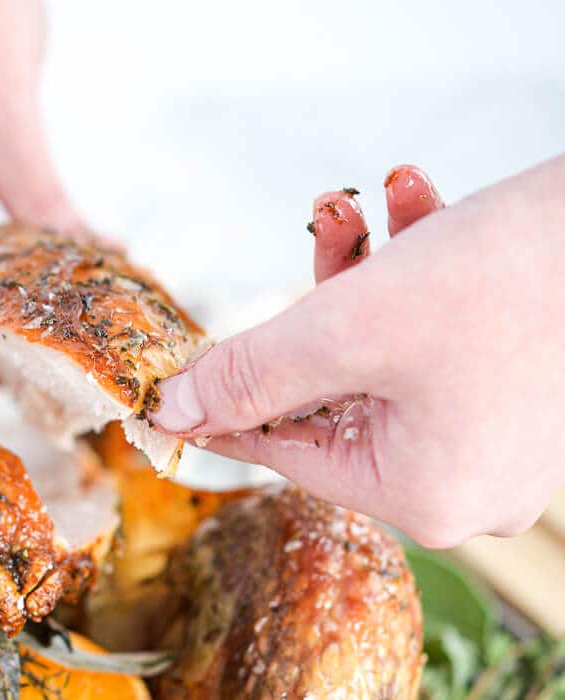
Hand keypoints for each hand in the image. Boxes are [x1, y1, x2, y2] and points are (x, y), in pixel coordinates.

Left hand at [153, 158, 564, 546]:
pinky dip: (420, 276)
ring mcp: (504, 441)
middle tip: (320, 232)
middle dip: (322, 303)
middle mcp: (469, 487)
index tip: (188, 358)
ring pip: (391, 355)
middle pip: (341, 393)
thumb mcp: (348, 326)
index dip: (234, 392)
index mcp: (424, 498)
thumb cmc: (504, 282)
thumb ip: (251, 373)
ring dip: (370, 274)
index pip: (290, 450)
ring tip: (368, 204)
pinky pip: (442, 341)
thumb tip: (174, 412)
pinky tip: (415, 201)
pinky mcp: (526, 389)